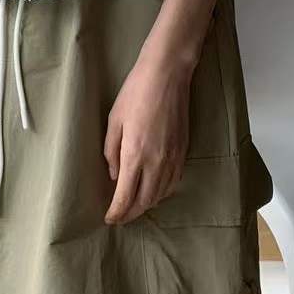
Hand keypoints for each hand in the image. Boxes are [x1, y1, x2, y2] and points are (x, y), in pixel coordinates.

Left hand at [103, 45, 194, 224]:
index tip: (109, 219)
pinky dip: (162, 192)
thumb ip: (111, 151)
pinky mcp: (184, 151)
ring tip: (135, 206)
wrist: (167, 75)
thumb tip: (114, 175)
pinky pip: (173, 182)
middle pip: (144, 202)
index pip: (125, 197)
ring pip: (161, 195)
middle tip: (120, 217)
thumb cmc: (136, 93)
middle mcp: (156, 162)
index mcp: (134, 155)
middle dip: (131, 214)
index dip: (117, 213)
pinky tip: (154, 189)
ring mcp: (173, 158)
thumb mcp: (114, 120)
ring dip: (146, 205)